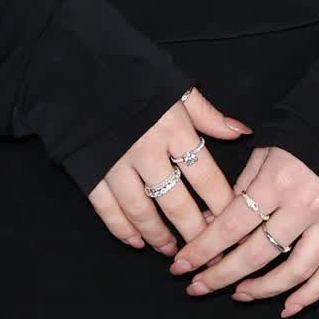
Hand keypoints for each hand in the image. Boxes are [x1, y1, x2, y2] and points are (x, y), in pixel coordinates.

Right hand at [85, 86, 251, 254]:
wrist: (77, 63)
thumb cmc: (132, 72)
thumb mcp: (174, 85)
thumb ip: (207, 114)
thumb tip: (241, 132)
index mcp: (172, 127)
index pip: (206, 176)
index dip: (221, 205)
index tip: (234, 224)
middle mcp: (147, 150)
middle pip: (177, 203)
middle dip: (195, 233)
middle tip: (208, 255)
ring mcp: (116, 164)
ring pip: (142, 212)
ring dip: (159, 236)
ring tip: (173, 252)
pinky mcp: (90, 171)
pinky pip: (108, 210)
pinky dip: (122, 230)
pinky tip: (136, 241)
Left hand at [166, 145, 318, 317]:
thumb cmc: (304, 136)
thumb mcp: (266, 149)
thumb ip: (240, 187)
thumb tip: (209, 221)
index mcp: (278, 181)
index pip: (232, 226)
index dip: (204, 249)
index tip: (182, 266)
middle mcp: (304, 206)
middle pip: (257, 254)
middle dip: (222, 276)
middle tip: (197, 288)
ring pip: (294, 272)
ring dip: (262, 290)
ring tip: (238, 295)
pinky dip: (309, 296)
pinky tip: (287, 308)